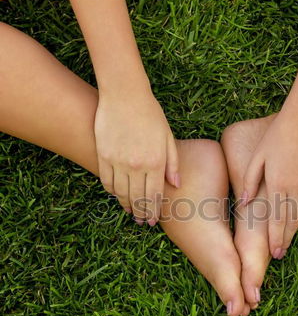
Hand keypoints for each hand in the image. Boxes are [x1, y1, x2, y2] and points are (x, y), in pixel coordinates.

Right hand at [94, 89, 178, 224]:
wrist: (124, 94)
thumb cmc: (151, 114)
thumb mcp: (168, 137)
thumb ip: (173, 163)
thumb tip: (176, 185)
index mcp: (156, 162)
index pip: (156, 195)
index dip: (155, 210)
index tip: (154, 220)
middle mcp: (137, 165)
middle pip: (138, 198)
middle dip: (141, 213)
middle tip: (142, 221)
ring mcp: (118, 161)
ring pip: (121, 193)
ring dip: (126, 205)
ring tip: (130, 212)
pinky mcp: (103, 155)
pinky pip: (106, 181)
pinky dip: (112, 192)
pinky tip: (117, 196)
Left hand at [241, 109, 297, 257]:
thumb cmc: (278, 134)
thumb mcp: (258, 157)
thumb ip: (250, 182)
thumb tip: (243, 205)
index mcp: (278, 185)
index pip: (276, 220)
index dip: (275, 239)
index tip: (273, 254)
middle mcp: (297, 189)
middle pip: (291, 222)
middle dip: (285, 240)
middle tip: (279, 254)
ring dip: (295, 229)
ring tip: (287, 241)